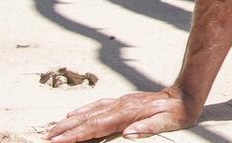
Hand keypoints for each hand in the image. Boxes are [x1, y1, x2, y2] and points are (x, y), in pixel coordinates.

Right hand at [45, 86, 198, 142]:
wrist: (186, 94)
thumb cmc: (178, 112)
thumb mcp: (167, 122)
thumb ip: (147, 128)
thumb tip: (128, 134)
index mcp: (127, 114)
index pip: (95, 127)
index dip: (75, 135)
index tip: (57, 141)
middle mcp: (120, 106)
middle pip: (87, 119)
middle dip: (65, 129)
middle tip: (46, 137)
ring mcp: (120, 102)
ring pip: (90, 112)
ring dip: (70, 121)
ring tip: (54, 129)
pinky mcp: (123, 101)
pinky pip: (98, 106)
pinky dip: (83, 110)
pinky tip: (74, 114)